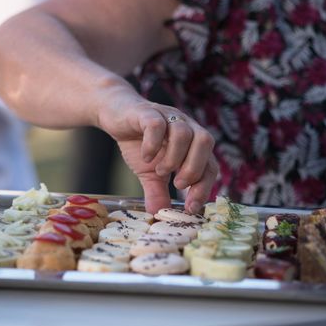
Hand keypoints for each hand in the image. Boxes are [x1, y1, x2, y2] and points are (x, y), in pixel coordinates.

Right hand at [97, 92, 217, 214]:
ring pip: (183, 133)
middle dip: (194, 169)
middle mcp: (186, 126)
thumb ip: (157, 192)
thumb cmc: (138, 142)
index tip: (191, 207)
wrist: (115, 114)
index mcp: (192, 143)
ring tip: (160, 171)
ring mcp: (168, 116)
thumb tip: (158, 214)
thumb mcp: (149, 173)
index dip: (204, 187)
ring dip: (173, 158)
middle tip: (177, 185)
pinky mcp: (147, 112)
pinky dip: (152, 144)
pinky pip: (156, 125)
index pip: (210, 164)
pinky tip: (145, 156)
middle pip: (205, 142)